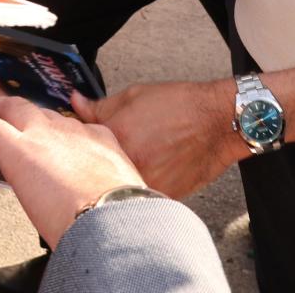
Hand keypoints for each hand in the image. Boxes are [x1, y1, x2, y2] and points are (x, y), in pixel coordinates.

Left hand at [0, 97, 145, 250]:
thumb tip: (95, 203)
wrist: (110, 213)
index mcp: (99, 139)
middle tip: (8, 115)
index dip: (56, 132)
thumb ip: (104, 186)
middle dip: (23, 111)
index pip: (73, 128)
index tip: (48, 140)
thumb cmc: (118, 211)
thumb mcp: (120, 188)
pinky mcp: (18, 147)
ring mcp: (43, 135)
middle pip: (42, 111)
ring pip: (15, 110)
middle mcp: (71, 130)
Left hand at [72, 80, 240, 199]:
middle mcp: (128, 165)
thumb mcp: (135, 96)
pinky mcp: (159, 198)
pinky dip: (137, 183)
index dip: (82, 140)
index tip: (84, 137)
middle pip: (98, 168)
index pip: (81, 144)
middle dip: (98, 160)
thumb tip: (76, 103)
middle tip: (117, 147)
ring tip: (140, 156)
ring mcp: (144, 184)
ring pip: (117, 184)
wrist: (218, 123)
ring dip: (118, 174)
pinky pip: (137, 194)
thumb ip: (99, 105)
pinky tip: (152, 167)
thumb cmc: (181, 106)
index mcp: (116, 138)